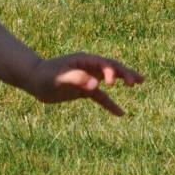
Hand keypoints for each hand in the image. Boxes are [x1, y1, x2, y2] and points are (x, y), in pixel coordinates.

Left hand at [24, 54, 143, 116]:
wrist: (35, 80)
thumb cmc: (45, 76)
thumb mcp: (59, 77)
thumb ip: (77, 79)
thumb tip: (96, 86)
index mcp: (84, 60)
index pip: (103, 64)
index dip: (111, 72)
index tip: (113, 83)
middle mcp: (89, 67)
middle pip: (112, 68)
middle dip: (125, 73)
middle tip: (138, 81)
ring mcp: (88, 78)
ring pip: (110, 79)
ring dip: (124, 80)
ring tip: (140, 82)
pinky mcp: (84, 90)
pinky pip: (100, 97)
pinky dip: (110, 104)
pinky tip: (121, 114)